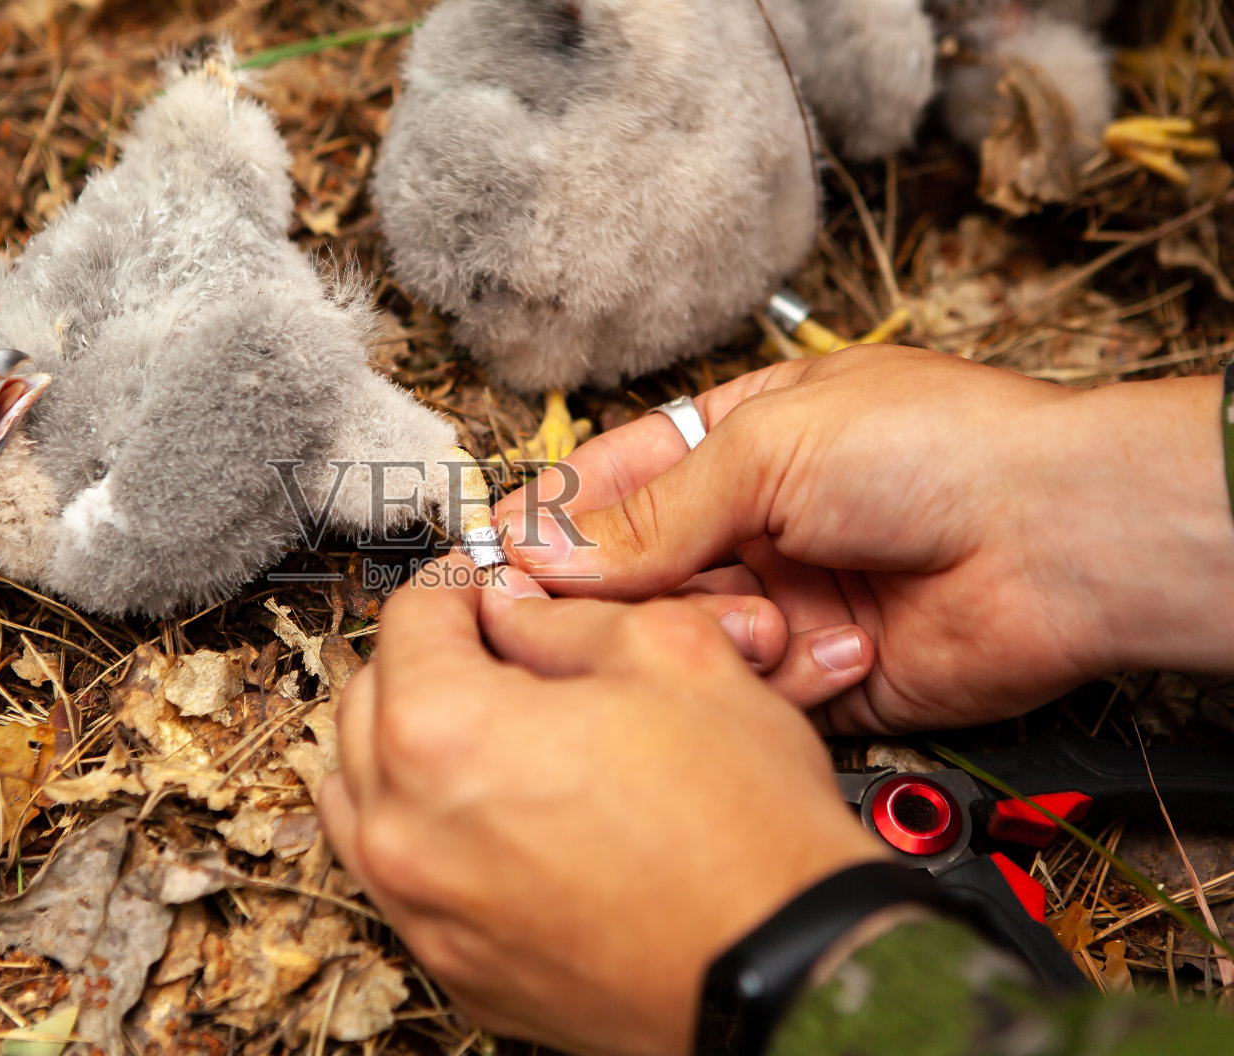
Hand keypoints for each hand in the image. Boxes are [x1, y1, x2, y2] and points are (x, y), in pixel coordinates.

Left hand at [318, 557, 883, 1055]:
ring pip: (363, 794)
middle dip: (425, 658)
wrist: (790, 969)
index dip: (458, 582)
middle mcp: (407, 832)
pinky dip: (426, 829)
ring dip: (405, 744)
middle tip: (493, 647)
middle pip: (368, 701)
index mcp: (442, 735)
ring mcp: (423, 911)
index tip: (486, 584)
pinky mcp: (455, 967)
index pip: (408, 617)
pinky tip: (496, 812)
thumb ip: (566, 617)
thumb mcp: (672, 655)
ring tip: (485, 725)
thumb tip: (517, 609)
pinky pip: (400, 876)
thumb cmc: (745, 831)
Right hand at [496, 347, 1233, 733]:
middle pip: (637, 572)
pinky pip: (750, 691)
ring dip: (703, 632)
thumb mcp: (770, 446)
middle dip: (609, 593)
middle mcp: (755, 525)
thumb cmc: (936, 449)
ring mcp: (786, 600)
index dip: (549, 518)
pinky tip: (811, 645)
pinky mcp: (821, 674)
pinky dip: (769, 676)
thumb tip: (546, 552)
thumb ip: (652, 512)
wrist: (1060, 537)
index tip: (489, 556)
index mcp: (739, 443)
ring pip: (685, 638)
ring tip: (751, 614)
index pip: (613, 482)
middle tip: (557, 617)